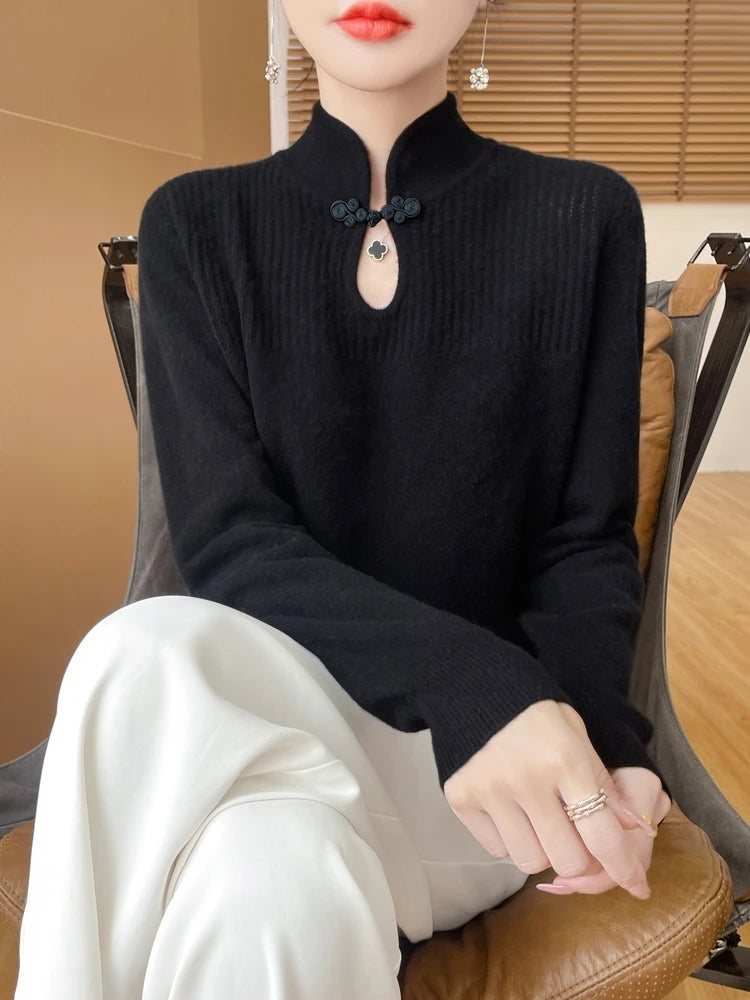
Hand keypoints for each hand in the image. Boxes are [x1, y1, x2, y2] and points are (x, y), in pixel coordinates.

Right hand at [442, 700, 660, 899]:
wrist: (474, 686)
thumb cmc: (536, 713)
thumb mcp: (578, 736)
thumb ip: (603, 785)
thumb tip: (635, 831)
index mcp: (565, 760)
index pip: (602, 835)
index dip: (624, 868)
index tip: (637, 885)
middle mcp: (527, 780)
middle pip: (568, 861)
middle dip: (578, 856)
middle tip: (574, 836)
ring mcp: (490, 790)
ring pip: (530, 861)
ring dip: (541, 848)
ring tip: (536, 817)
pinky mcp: (461, 798)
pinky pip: (496, 849)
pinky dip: (508, 837)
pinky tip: (508, 807)